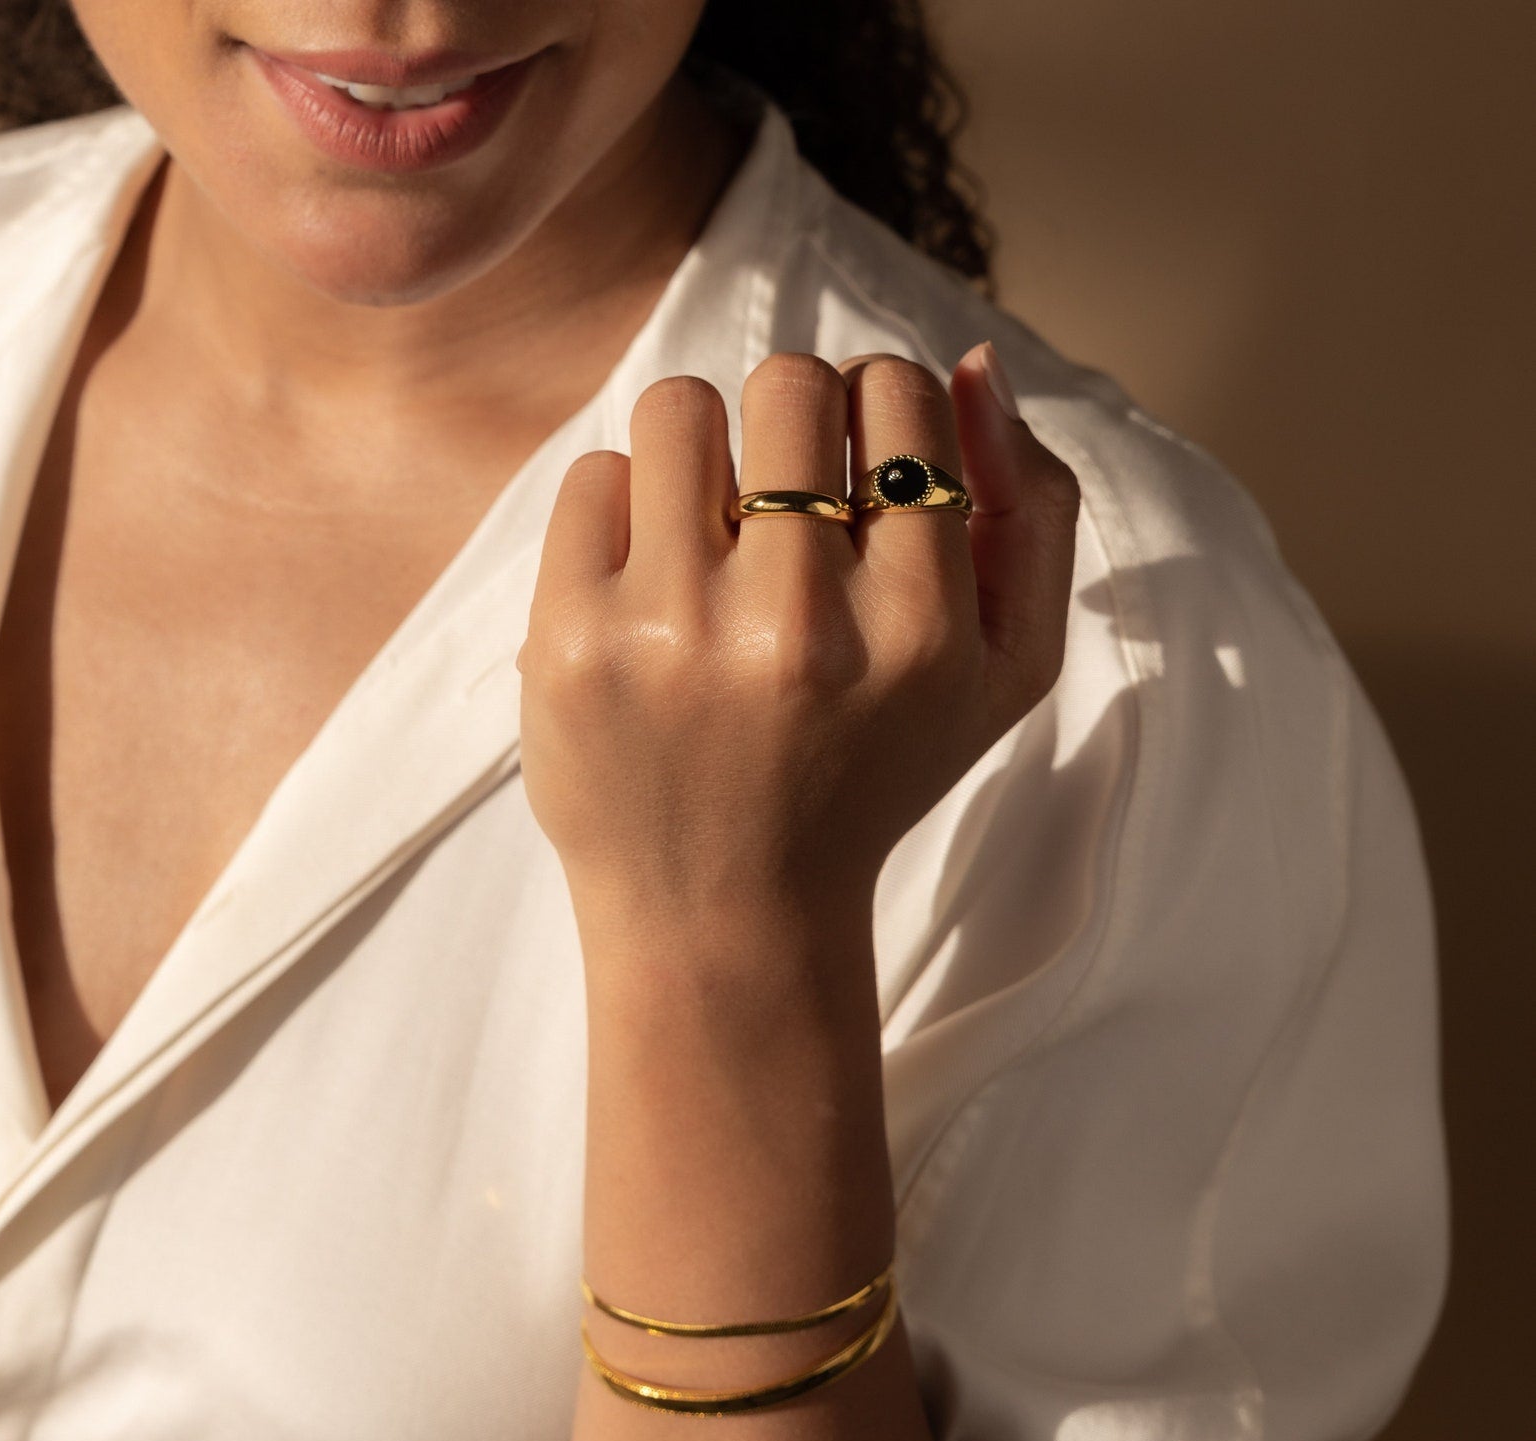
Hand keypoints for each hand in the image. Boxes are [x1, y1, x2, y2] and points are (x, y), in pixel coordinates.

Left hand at [516, 341, 1080, 934]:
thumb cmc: (871, 778)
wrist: (725, 913)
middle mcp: (798, 623)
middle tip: (784, 496)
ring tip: (713, 531)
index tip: (859, 465)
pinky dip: (626, 510)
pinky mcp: (570, 639)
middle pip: (792, 385)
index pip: (901, 398)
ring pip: (683, 407)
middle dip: (793, 419)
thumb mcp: (1003, 674)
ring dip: (704, 449)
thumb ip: (1034, 514)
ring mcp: (671, 629)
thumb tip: (979, 363)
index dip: (881, 406)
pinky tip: (650, 585)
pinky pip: (596, 473)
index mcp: (919, 627)